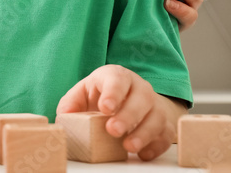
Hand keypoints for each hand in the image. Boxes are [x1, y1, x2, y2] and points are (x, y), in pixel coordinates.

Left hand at [57, 65, 184, 159]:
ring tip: (128, 146)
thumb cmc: (101, 96)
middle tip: (113, 130)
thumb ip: (71, 104)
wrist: (129, 99)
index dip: (113, 93)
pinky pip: (166, 134)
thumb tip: (64, 117)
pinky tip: (143, 154)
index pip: (117, 79)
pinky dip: (156, 145)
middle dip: (128, 115)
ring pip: (157, 116)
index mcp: (117, 76)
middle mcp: (139, 88)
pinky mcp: (164, 123)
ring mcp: (154, 105)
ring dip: (144, 133)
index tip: (105, 108)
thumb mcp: (83, 94)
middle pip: (141, 98)